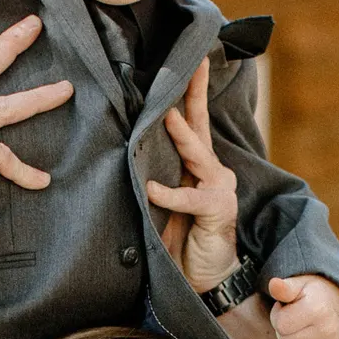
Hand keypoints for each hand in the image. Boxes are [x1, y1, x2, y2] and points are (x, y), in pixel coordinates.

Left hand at [144, 59, 240, 294]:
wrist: (204, 280)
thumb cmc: (179, 241)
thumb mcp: (160, 204)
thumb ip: (150, 177)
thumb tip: (120, 151)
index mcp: (198, 165)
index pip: (192, 120)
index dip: (189, 90)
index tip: (184, 58)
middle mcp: (213, 170)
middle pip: (200, 124)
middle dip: (195, 92)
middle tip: (189, 62)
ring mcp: (219, 188)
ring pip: (198, 154)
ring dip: (182, 135)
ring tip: (168, 116)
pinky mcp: (217, 210)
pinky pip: (190, 198)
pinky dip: (170, 194)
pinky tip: (153, 190)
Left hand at [267, 274, 338, 338]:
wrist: (336, 297)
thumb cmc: (311, 292)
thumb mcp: (297, 284)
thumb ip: (284, 287)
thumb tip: (274, 284)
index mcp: (318, 309)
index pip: (281, 325)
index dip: (278, 315)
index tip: (288, 307)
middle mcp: (330, 329)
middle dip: (285, 331)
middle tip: (296, 319)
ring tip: (302, 329)